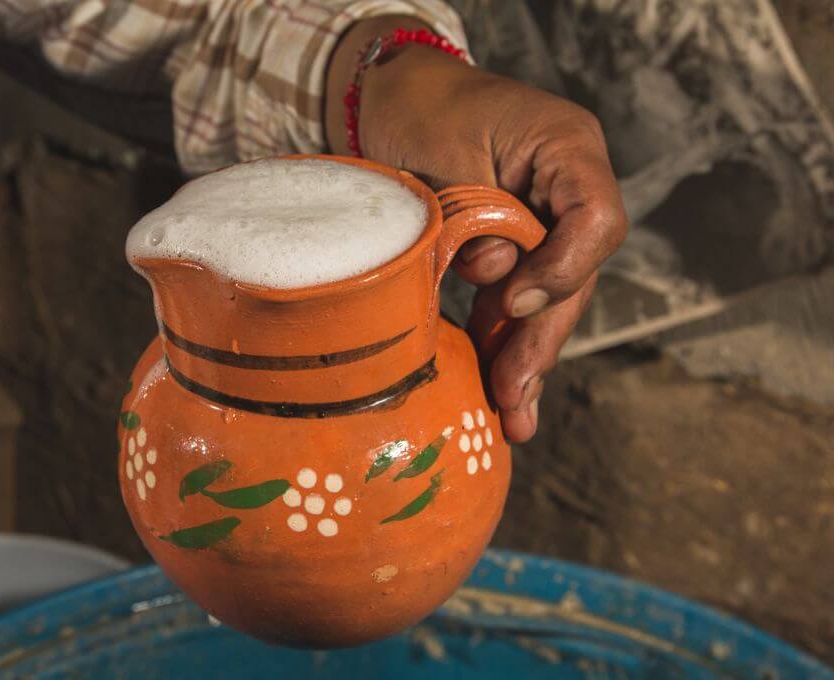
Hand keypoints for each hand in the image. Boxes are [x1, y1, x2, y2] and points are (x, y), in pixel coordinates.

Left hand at [326, 17, 626, 442]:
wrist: (394, 97)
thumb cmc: (419, 110)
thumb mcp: (445, 157)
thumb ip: (477, 224)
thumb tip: (499, 296)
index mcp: (567, 150)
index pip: (596, 218)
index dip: (561, 268)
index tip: (511, 300)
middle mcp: (566, 190)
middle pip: (572, 276)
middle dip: (539, 340)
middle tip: (513, 397)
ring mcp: (543, 222)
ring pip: (545, 300)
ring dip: (525, 358)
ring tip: (512, 416)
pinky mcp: (512, 248)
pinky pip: (514, 301)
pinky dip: (501, 341)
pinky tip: (496, 390)